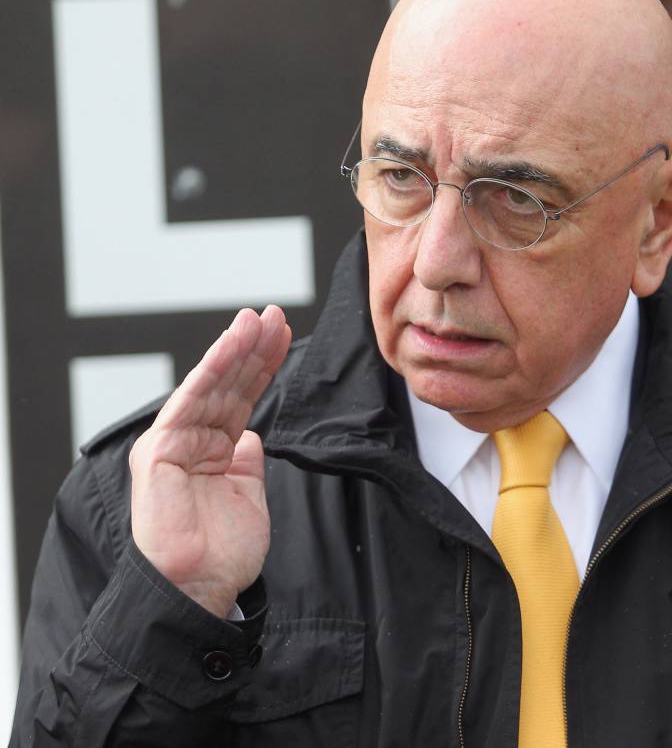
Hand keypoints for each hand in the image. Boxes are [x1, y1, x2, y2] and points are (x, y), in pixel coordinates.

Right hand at [129, 306, 291, 617]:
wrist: (200, 588)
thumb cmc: (222, 552)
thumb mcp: (249, 495)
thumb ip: (248, 461)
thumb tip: (252, 436)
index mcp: (213, 449)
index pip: (241, 397)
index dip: (262, 366)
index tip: (282, 335)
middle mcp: (191, 440)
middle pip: (228, 384)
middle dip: (252, 348)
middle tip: (274, 314)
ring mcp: (173, 442)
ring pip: (210, 385)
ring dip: (235, 349)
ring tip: (257, 319)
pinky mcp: (159, 449)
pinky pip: (191, 400)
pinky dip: (212, 369)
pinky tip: (231, 344)